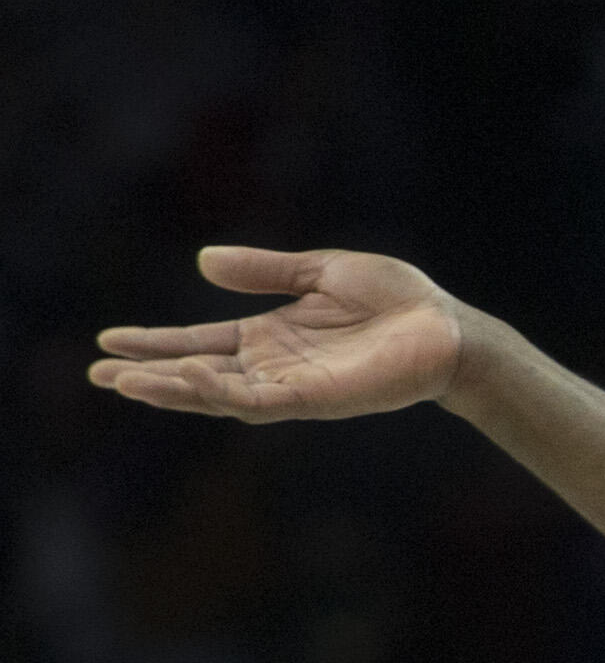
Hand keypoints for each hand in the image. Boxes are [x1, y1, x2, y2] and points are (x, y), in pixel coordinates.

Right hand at [90, 245, 464, 421]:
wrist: (447, 328)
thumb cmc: (397, 299)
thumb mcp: (320, 271)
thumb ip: (266, 270)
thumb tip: (202, 261)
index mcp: (272, 335)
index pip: (201, 342)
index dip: (156, 342)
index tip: (109, 340)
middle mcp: (275, 365)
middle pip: (199, 373)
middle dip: (149, 374)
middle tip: (99, 372)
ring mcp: (293, 386)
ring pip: (219, 394)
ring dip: (172, 388)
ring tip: (125, 381)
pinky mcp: (315, 399)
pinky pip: (257, 401)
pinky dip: (220, 393)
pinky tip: (187, 377)